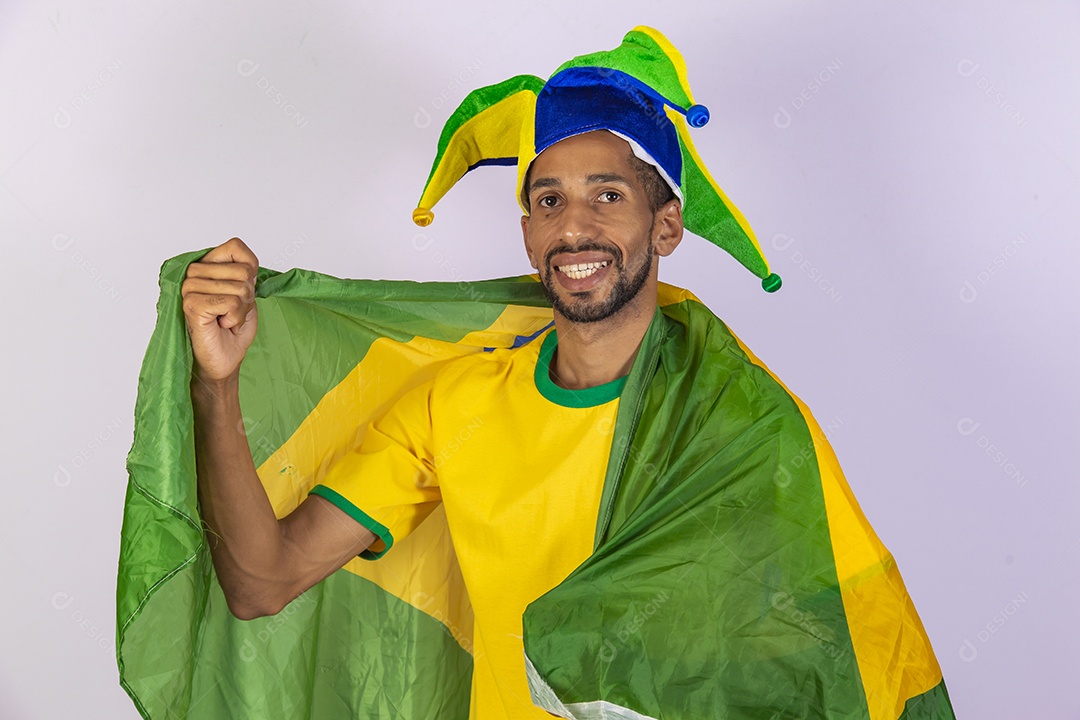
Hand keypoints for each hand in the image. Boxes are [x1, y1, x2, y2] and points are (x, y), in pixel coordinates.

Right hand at [181, 237, 259, 384]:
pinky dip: (234, 317)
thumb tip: (248, 265)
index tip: (240, 293)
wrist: (224, 360)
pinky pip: (230, 302)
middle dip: (247, 296)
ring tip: (225, 319)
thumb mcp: (246, 295)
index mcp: (206, 267)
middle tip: (232, 312)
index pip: (236, 247)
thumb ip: (245, 274)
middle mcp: (194, 274)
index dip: (249, 272)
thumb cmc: (233, 330)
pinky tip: (221, 324)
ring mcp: (190, 289)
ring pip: (238, 287)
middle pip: (242, 271)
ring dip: (241, 309)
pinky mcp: (192, 304)